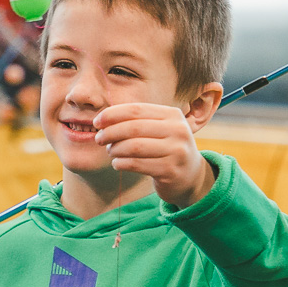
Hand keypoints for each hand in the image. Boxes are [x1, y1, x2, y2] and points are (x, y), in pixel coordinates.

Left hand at [94, 102, 213, 207]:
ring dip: (115, 149)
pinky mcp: (170, 171)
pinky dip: (121, 163)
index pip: (136, 110)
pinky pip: (136, 164)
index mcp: (172, 115)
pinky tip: (117, 163)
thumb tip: (104, 119)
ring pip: (133, 147)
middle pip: (133, 128)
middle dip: (110, 133)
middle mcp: (178, 131)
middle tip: (99, 139)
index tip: (97, 122)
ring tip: (110, 151)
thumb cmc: (166, 149)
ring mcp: (176, 151)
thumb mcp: (159, 129)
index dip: (113, 114)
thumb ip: (137, 121)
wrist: (190, 177)